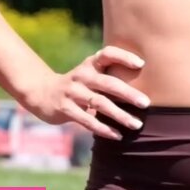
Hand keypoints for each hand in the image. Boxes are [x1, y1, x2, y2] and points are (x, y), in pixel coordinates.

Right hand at [26, 45, 149, 139]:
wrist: (43, 93)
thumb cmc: (78, 84)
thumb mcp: (89, 73)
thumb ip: (109, 76)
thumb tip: (142, 85)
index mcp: (90, 63)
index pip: (107, 53)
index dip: (124, 56)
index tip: (142, 64)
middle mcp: (82, 75)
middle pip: (108, 83)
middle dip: (128, 94)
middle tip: (146, 103)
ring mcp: (73, 92)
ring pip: (100, 104)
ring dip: (120, 115)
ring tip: (136, 124)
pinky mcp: (66, 109)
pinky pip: (87, 120)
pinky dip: (104, 129)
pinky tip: (117, 136)